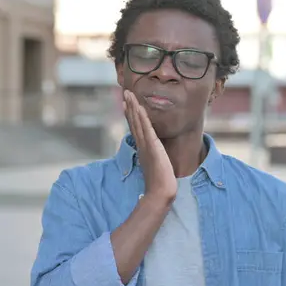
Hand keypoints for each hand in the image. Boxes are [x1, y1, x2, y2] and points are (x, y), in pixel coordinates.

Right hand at [123, 90, 176, 204]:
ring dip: (133, 107)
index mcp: (143, 149)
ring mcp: (146, 145)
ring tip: (128, 95)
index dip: (130, 115)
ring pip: (138, 122)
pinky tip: (139, 107)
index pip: (135, 128)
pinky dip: (142, 118)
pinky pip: (146, 129)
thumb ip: (154, 159)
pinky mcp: (153, 147)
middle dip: (129, 107)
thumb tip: (154, 156)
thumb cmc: (160, 184)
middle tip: (125, 93)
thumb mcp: (156, 167)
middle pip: (133, 122)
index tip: (126, 104)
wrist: (160, 192)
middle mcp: (142, 145)